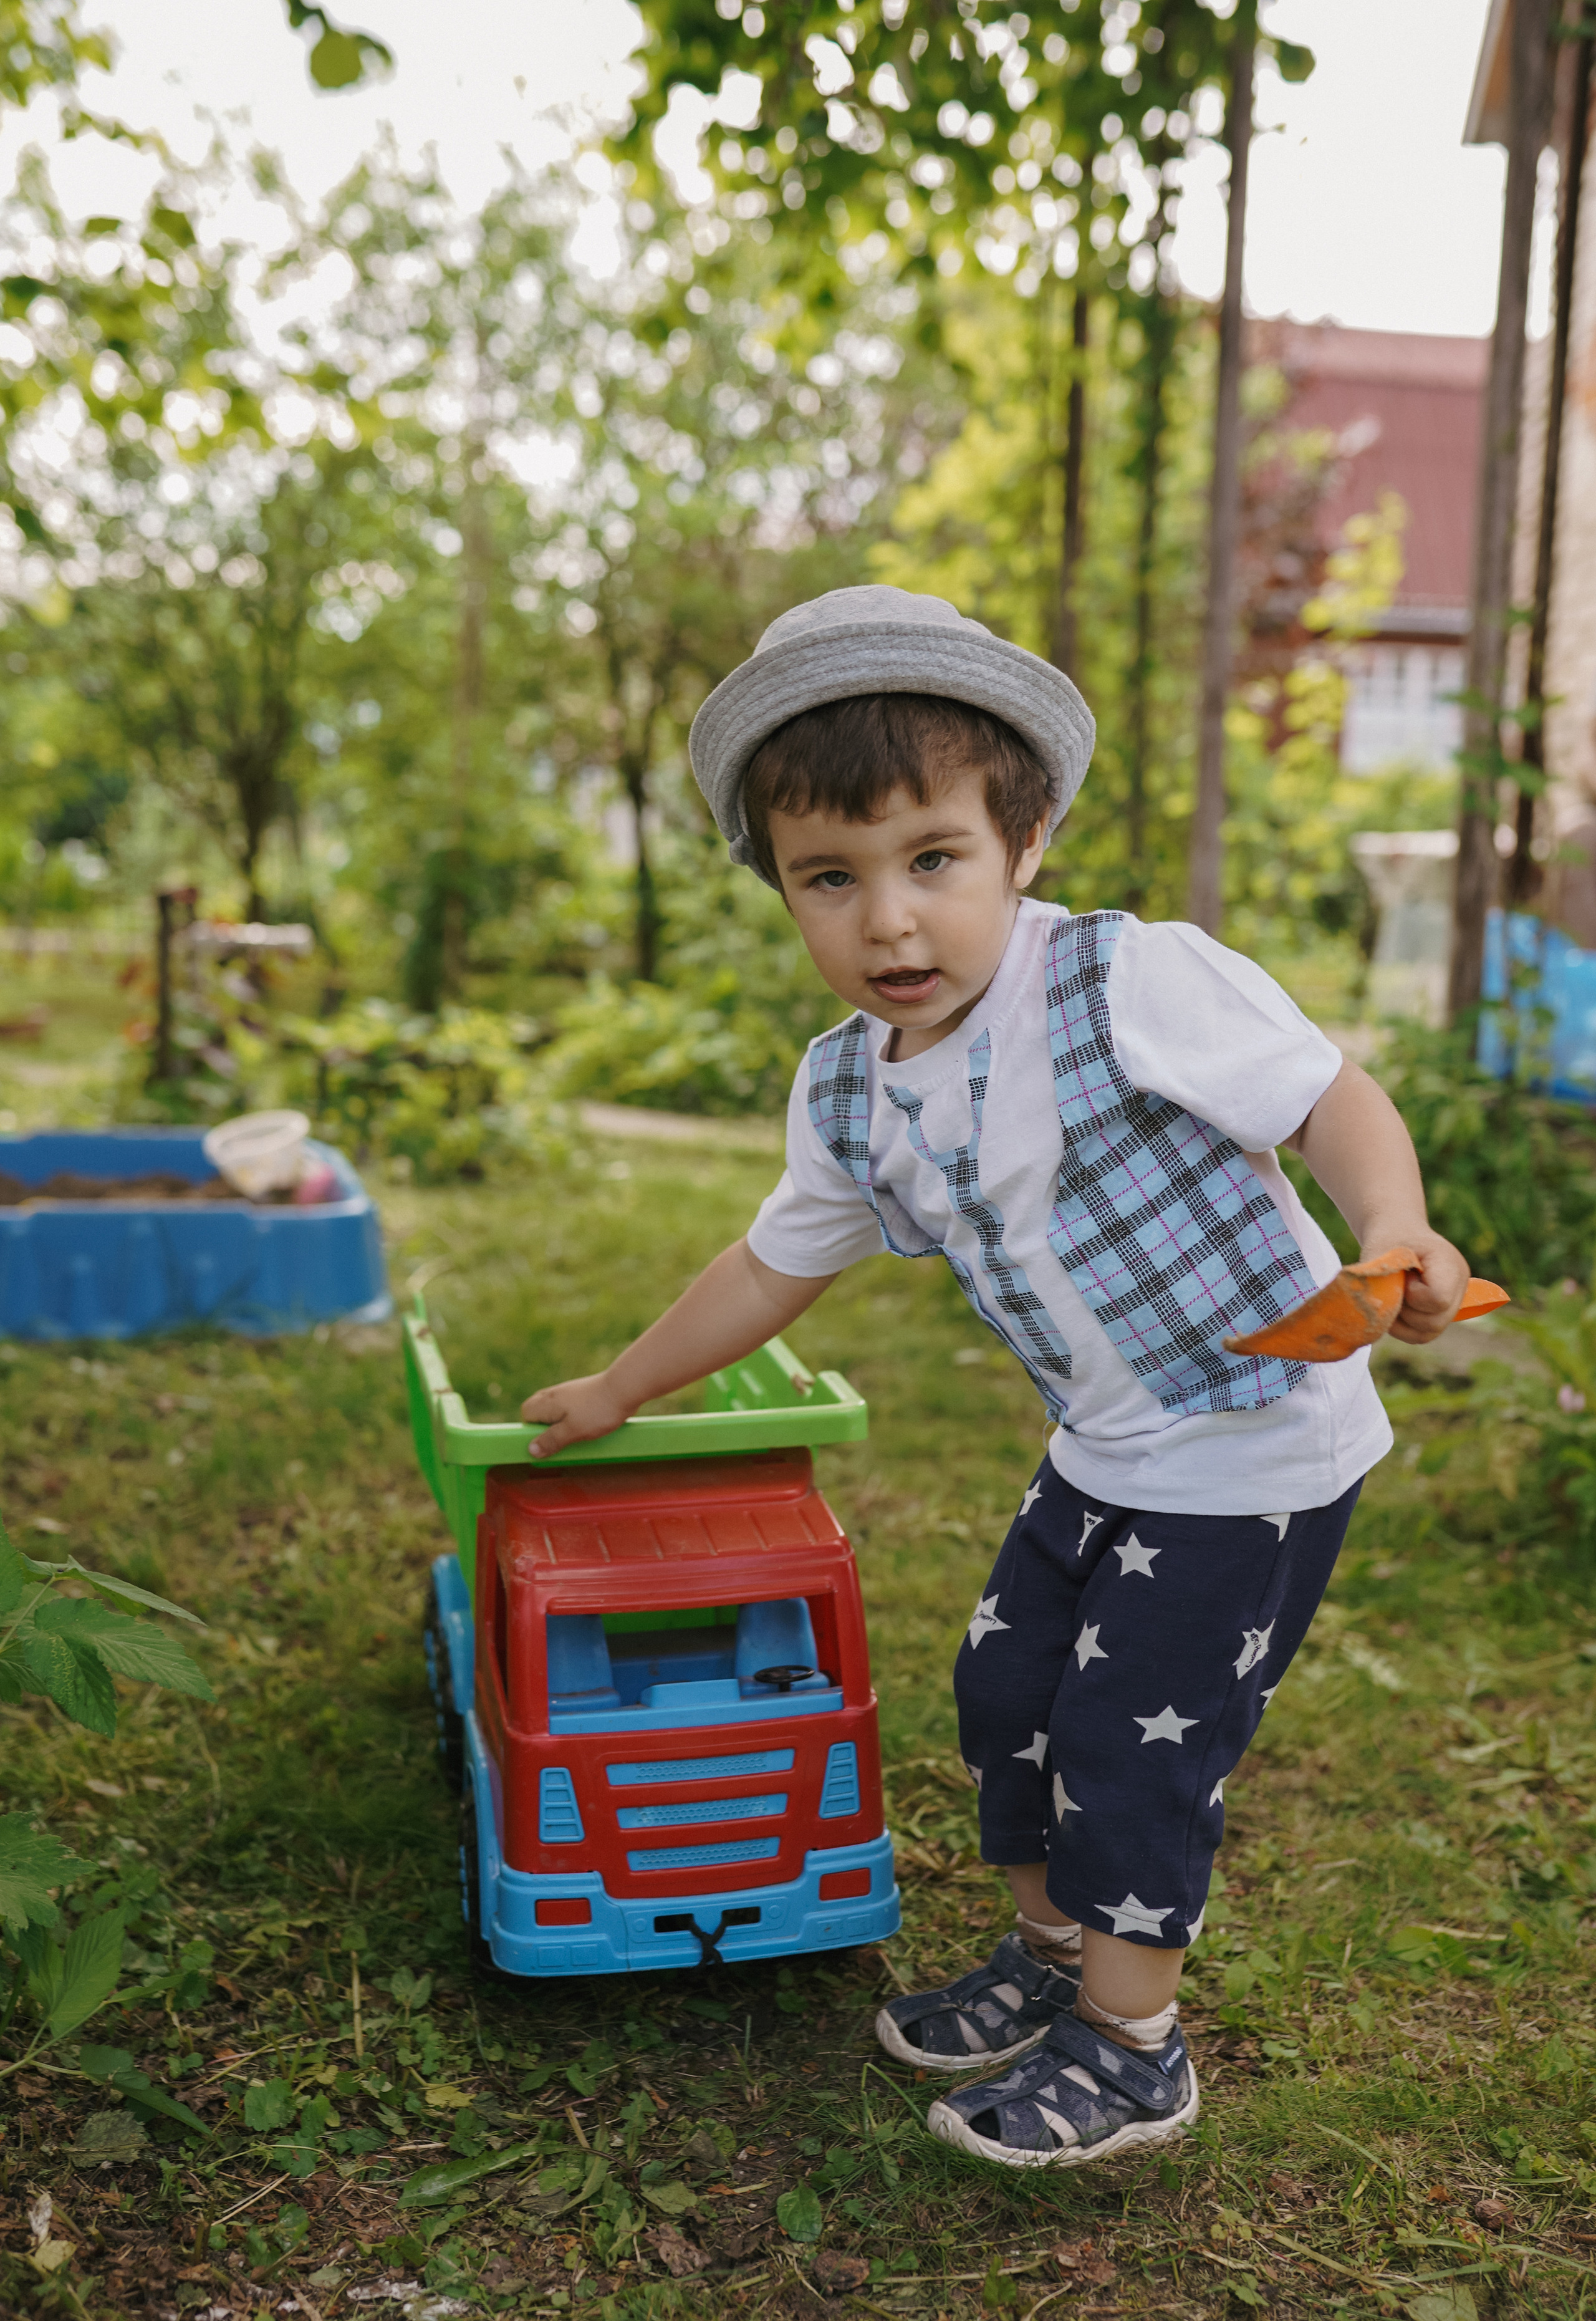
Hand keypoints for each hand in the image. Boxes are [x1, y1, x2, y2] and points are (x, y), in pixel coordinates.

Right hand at [520, 1372, 632, 1457]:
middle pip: (539, 1409)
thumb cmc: (598, 1410)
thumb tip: (531, 1450)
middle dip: (546, 1426)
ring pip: (556, 1409)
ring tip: (576, 1432)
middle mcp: (555, 1394)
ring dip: (562, 1423)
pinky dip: (574, 1417)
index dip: (532, 1429)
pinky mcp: (583, 1393)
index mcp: (547, 1402)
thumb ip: (551, 1440)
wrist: (624, 1388)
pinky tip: (588, 1423)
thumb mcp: (572, 1431)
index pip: (527, 1413)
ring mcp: (569, 1391)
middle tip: (561, 1438)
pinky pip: (570, 1407)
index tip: (546, 1441)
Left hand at [1374, 1227, 1471, 1344]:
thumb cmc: (1390, 1240)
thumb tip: (1373, 1308)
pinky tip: (1394, 1309)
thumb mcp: (1380, 1252)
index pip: (1438, 1298)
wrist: (1399, 1234)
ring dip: (1402, 1322)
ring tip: (1394, 1297)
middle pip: (1435, 1321)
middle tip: (1394, 1289)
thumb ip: (1378, 1279)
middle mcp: (1460, 1286)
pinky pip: (1422, 1335)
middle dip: (1406, 1311)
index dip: (1412, 1295)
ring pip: (1429, 1332)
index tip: (1402, 1277)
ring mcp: (1454, 1302)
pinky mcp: (1441, 1314)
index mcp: (1450, 1265)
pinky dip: (1402, 1328)